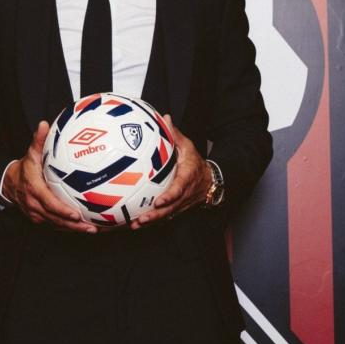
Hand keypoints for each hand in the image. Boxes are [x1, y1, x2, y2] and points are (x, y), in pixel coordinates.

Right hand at [3, 121, 95, 233]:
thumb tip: (44, 124)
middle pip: (55, 219)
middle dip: (73, 225)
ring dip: (74, 229)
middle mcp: (34, 205)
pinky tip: (84, 228)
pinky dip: (69, 228)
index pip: (49, 203)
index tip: (75, 214)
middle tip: (91, 227)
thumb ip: (38, 141)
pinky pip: (55, 225)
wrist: (9, 183)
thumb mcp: (30, 154)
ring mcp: (36, 214)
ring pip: (56, 225)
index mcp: (34, 189)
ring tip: (92, 230)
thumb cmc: (25, 168)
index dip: (62, 210)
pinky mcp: (39, 219)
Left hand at [132, 114, 211, 228]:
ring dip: (151, 222)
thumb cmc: (195, 163)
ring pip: (165, 216)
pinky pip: (163, 217)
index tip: (158, 202)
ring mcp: (180, 205)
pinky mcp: (175, 209)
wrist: (210, 181)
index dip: (169, 197)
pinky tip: (134, 224)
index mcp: (187, 179)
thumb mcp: (189, 147)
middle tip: (140, 220)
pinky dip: (151, 221)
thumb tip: (165, 117)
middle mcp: (184, 195)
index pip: (179, 190)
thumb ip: (175, 135)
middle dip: (155, 216)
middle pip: (170, 209)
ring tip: (134, 226)